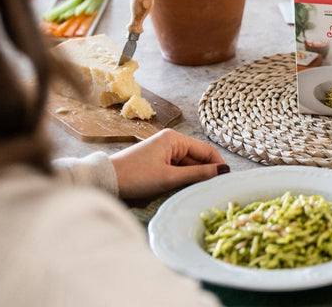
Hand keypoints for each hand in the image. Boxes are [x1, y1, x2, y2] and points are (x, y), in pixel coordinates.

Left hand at [110, 129, 227, 199]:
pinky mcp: (157, 161)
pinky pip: (177, 169)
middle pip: (198, 158)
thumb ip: (198, 174)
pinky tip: (184, 190)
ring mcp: (163, 151)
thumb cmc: (136, 177)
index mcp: (175, 138)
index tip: (227, 181)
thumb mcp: (169, 177)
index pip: (206, 151)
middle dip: (206, 173)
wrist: (105, 181)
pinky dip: (182, 179)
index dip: (218, 165)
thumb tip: (224, 171)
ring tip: (201, 193)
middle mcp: (171, 141)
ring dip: (193, 178)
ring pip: (188, 165)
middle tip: (215, 191)